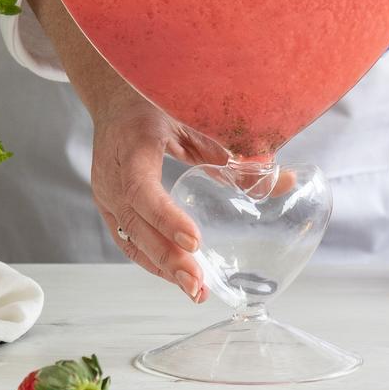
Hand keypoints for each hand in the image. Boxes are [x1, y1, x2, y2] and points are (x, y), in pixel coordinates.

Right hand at [89, 82, 225, 302]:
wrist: (115, 98)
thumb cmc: (158, 102)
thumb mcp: (194, 119)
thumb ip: (233, 151)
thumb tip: (283, 179)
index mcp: (131, 148)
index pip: (141, 190)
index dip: (166, 218)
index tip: (195, 241)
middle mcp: (111, 176)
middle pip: (135, 226)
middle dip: (167, 258)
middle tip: (198, 285)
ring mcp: (105, 193)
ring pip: (129, 239)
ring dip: (161, 267)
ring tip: (194, 291)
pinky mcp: (108, 206)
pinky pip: (127, 239)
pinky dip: (151, 260)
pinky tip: (177, 276)